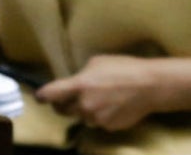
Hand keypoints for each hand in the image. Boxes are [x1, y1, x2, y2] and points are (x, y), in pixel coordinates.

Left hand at [33, 55, 158, 130]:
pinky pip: (97, 122)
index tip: (40, 96)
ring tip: (103, 97)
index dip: (42, 96)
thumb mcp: (98, 62)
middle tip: (73, 95)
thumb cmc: (124, 68)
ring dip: (85, 109)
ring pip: (81, 116)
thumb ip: (81, 74)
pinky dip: (101, 115)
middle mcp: (84, 105)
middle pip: (62, 109)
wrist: (149, 86)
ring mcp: (95, 119)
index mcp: (80, 85)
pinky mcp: (107, 128)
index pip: (50, 94)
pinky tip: (113, 105)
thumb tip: (74, 83)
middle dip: (64, 103)